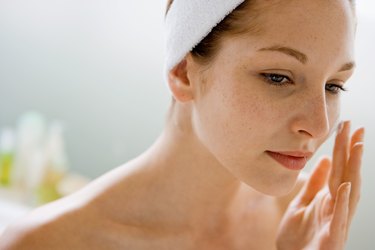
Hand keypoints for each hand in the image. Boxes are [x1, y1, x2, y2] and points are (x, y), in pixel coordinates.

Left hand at [275, 121, 364, 249]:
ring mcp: (336, 221)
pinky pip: (339, 218)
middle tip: (356, 127)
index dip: (343, 148)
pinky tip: (346, 185)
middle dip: (352, 151)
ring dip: (354, 169)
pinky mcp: (332, 237)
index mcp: (329, 198)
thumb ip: (313, 184)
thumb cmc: (298, 237)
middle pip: (347, 174)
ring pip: (350, 191)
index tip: (346, 126)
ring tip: (357, 146)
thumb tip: (324, 160)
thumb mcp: (301, 204)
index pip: (338, 168)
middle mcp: (337, 207)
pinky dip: (343, 202)